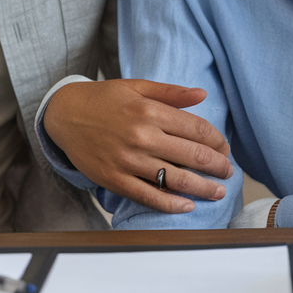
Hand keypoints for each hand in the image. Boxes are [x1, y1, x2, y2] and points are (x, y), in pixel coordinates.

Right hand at [45, 79, 233, 213]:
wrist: (64, 115)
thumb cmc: (104, 99)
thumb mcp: (137, 87)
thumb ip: (171, 92)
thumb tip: (203, 95)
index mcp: (150, 110)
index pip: (197, 128)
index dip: (217, 141)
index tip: (225, 148)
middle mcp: (142, 136)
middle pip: (193, 155)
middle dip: (217, 166)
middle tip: (228, 171)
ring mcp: (128, 161)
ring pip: (176, 179)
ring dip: (203, 188)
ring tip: (217, 192)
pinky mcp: (115, 180)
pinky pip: (149, 197)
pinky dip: (171, 204)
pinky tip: (187, 206)